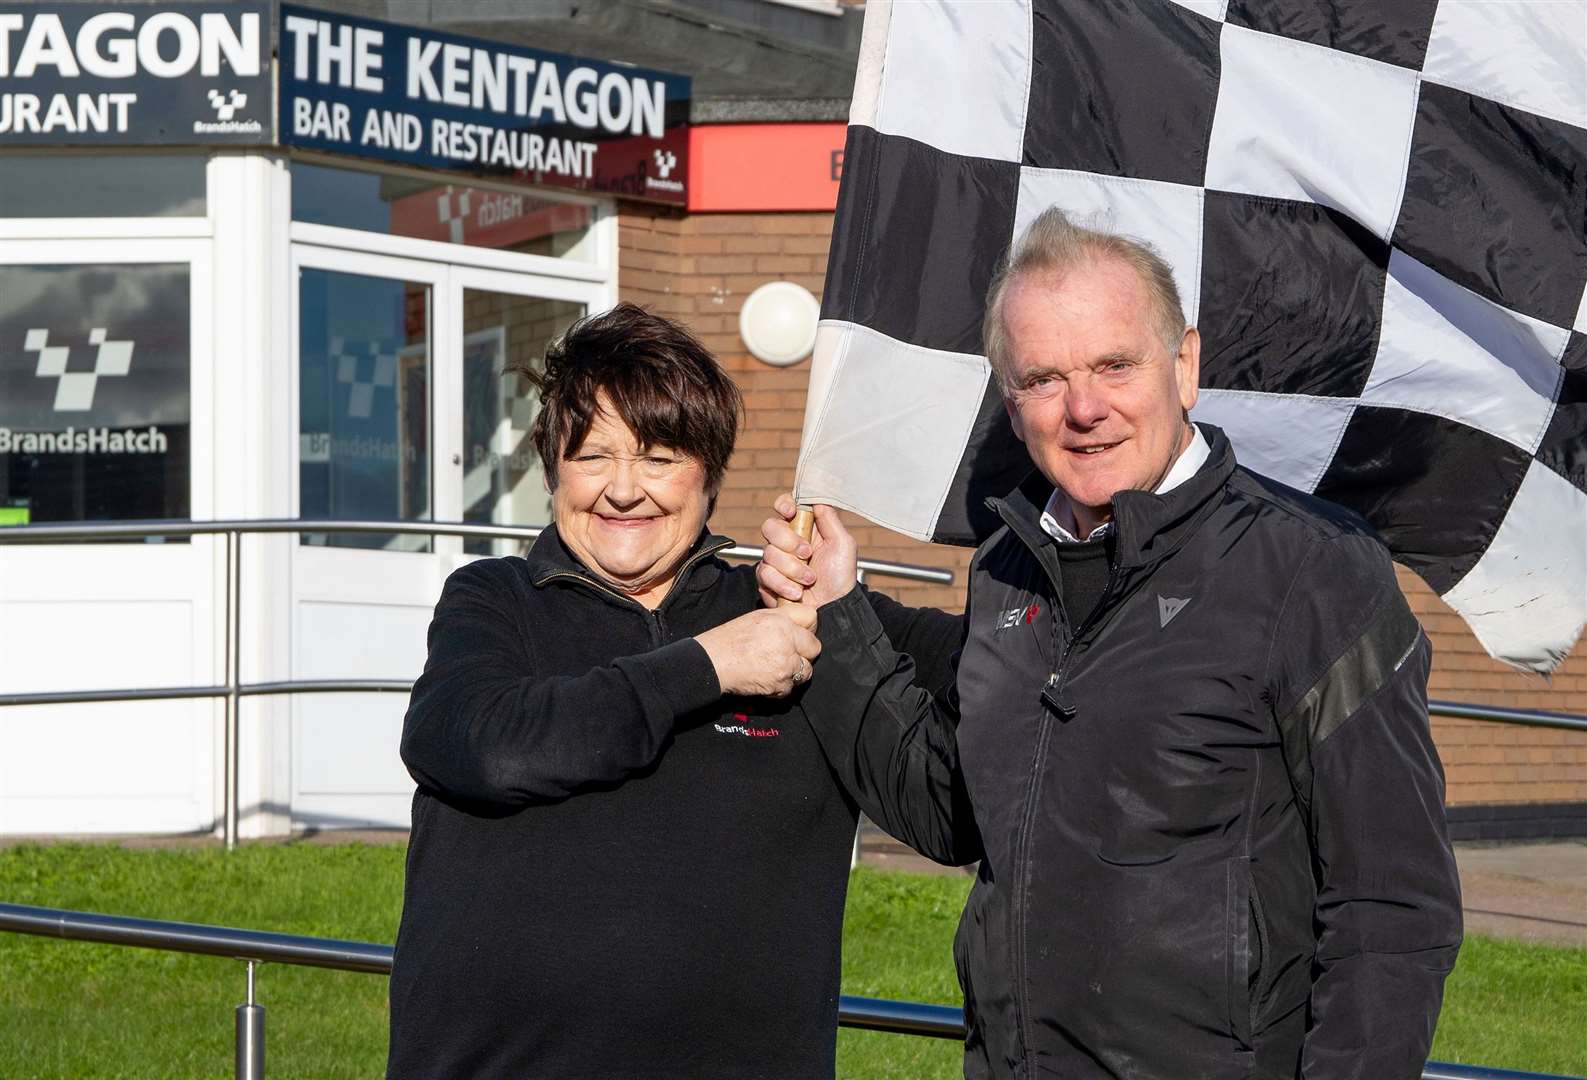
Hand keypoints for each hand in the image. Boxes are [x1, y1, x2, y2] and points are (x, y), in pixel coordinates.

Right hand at [695, 606, 821, 697]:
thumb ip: (783, 619)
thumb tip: (801, 626)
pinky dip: (781, 687)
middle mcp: (787, 640)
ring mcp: (786, 664)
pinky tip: (767, 679)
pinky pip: (791, 687)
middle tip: (788, 655)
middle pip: (815, 648)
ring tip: (775, 668)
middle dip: (804, 653)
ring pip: (806, 671)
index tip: (799, 636)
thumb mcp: (758, 618)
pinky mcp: (780, 684)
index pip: (813, 619)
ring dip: (795, 672)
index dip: (806, 629)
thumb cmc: (730, 639)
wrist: (713, 662)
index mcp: (781, 621)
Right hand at [757, 496, 858, 609]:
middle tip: (807, 553)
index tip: (791, 512)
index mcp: (804, 528)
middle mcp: (786, 542)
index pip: (785, 506)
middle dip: (788, 541)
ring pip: (768, 553)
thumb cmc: (840, 577)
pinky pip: (764, 574)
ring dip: (792, 568)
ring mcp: (775, 561)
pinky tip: (796, 591)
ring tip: (809, 579)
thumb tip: (817, 498)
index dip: (784, 505)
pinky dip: (782, 584)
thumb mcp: (843, 544)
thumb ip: (830, 519)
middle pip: (770, 527)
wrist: (833, 608)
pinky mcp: (767, 580)